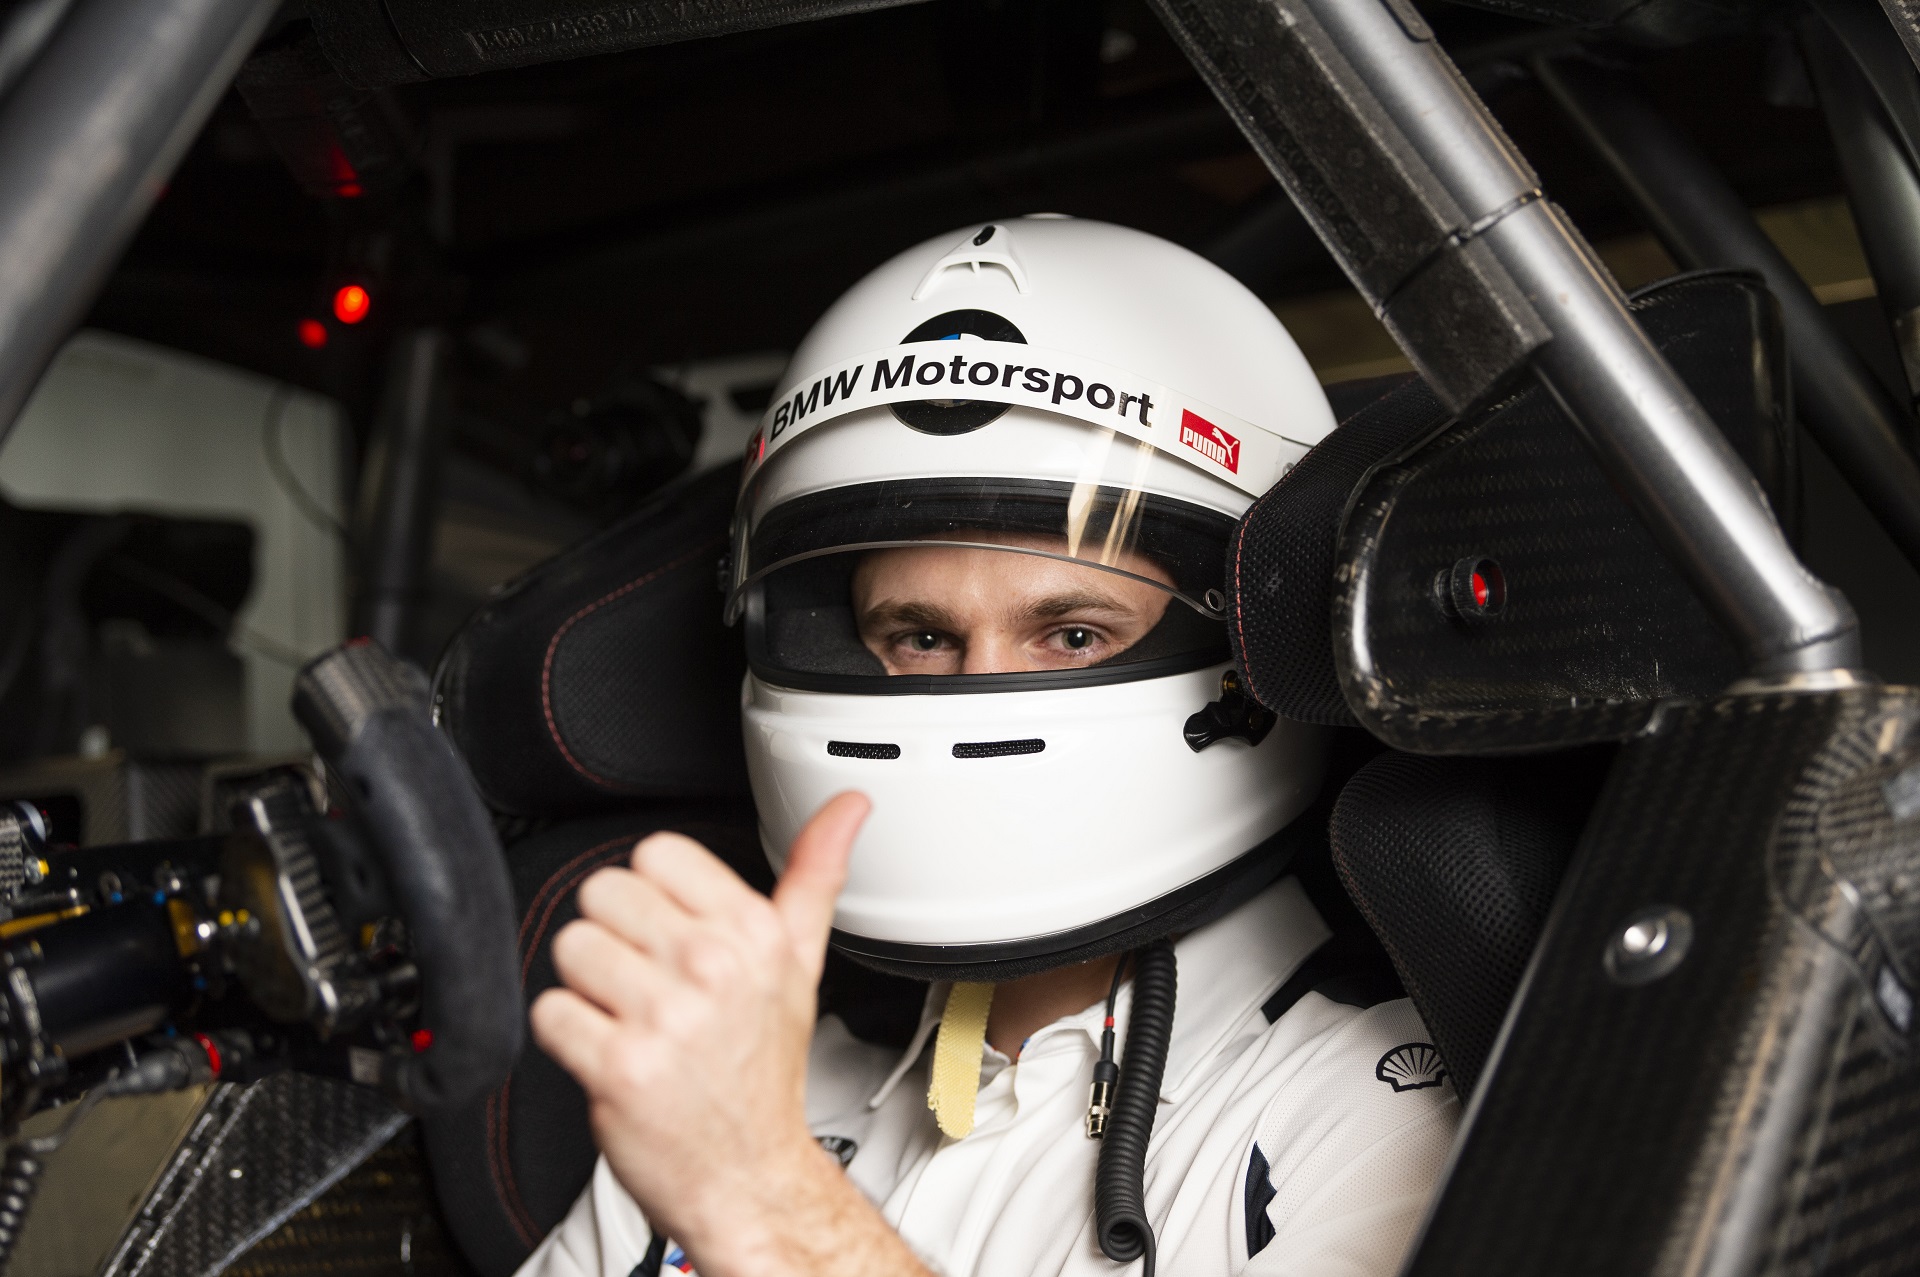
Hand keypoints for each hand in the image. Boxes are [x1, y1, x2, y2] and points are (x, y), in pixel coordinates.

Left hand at [530, 793, 929, 1276]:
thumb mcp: (799, 963)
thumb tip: (848, 806)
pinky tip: (608, 1051)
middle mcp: (713, 968)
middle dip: (614, 937)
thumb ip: (815, 874)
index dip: (651, 894)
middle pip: (603, 893)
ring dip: (586, 987)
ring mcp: (666, 1018)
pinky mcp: (618, 1066)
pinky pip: (551, 1011)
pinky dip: (567, 1035)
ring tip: (627, 1017)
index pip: (657, 853)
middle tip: (645, 982)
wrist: (749, 1176)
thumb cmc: (762, 1071)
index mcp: (754, 933)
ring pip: (570, 947)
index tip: (669, 933)